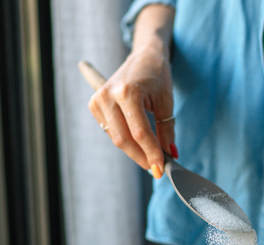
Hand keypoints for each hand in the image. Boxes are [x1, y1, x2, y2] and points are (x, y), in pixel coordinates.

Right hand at [87, 5, 175, 177]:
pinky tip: (138, 144)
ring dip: (134, 152)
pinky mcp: (94, 104)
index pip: (140, 133)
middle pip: (124, 140)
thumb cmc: (157, 76)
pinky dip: (126, 141)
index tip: (162, 168)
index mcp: (127, 92)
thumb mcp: (166, 102)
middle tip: (156, 169)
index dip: (151, 153)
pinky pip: (111, 132)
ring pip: (116, 138)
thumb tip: (170, 155)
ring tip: (151, 157)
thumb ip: (166, 130)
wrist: (144, 55)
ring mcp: (98, 100)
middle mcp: (108, 96)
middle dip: (141, 157)